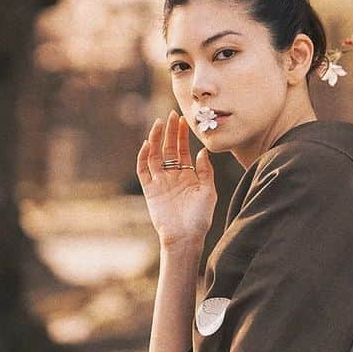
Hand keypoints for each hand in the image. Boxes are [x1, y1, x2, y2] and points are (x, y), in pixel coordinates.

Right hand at [137, 111, 216, 248]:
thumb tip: (202, 151)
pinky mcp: (150, 190)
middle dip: (170, 132)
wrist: (186, 237)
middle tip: (172, 114)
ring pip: (155, 155)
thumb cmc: (200, 217)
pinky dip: (143, 157)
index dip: (182, 135)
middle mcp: (172, 176)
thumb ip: (206, 171)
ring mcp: (160, 182)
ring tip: (159, 123)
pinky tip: (148, 144)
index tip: (183, 119)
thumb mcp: (208, 191)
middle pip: (168, 148)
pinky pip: (143, 170)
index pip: (182, 150)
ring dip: (156, 139)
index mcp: (187, 175)